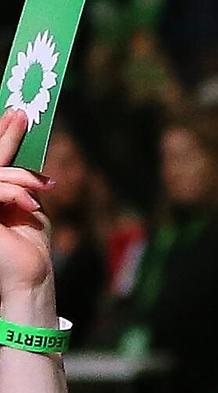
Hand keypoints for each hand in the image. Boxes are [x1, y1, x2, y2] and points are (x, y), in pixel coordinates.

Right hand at [0, 111, 55, 311]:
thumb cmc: (29, 247)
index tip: (15, 115)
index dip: (1, 137)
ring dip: (19, 180)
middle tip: (20, 115)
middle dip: (4, 137)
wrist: (27, 278)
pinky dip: (13, 194)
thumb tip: (27, 164)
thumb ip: (19, 185)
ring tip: (39, 192)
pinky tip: (30, 205)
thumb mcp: (26, 207)